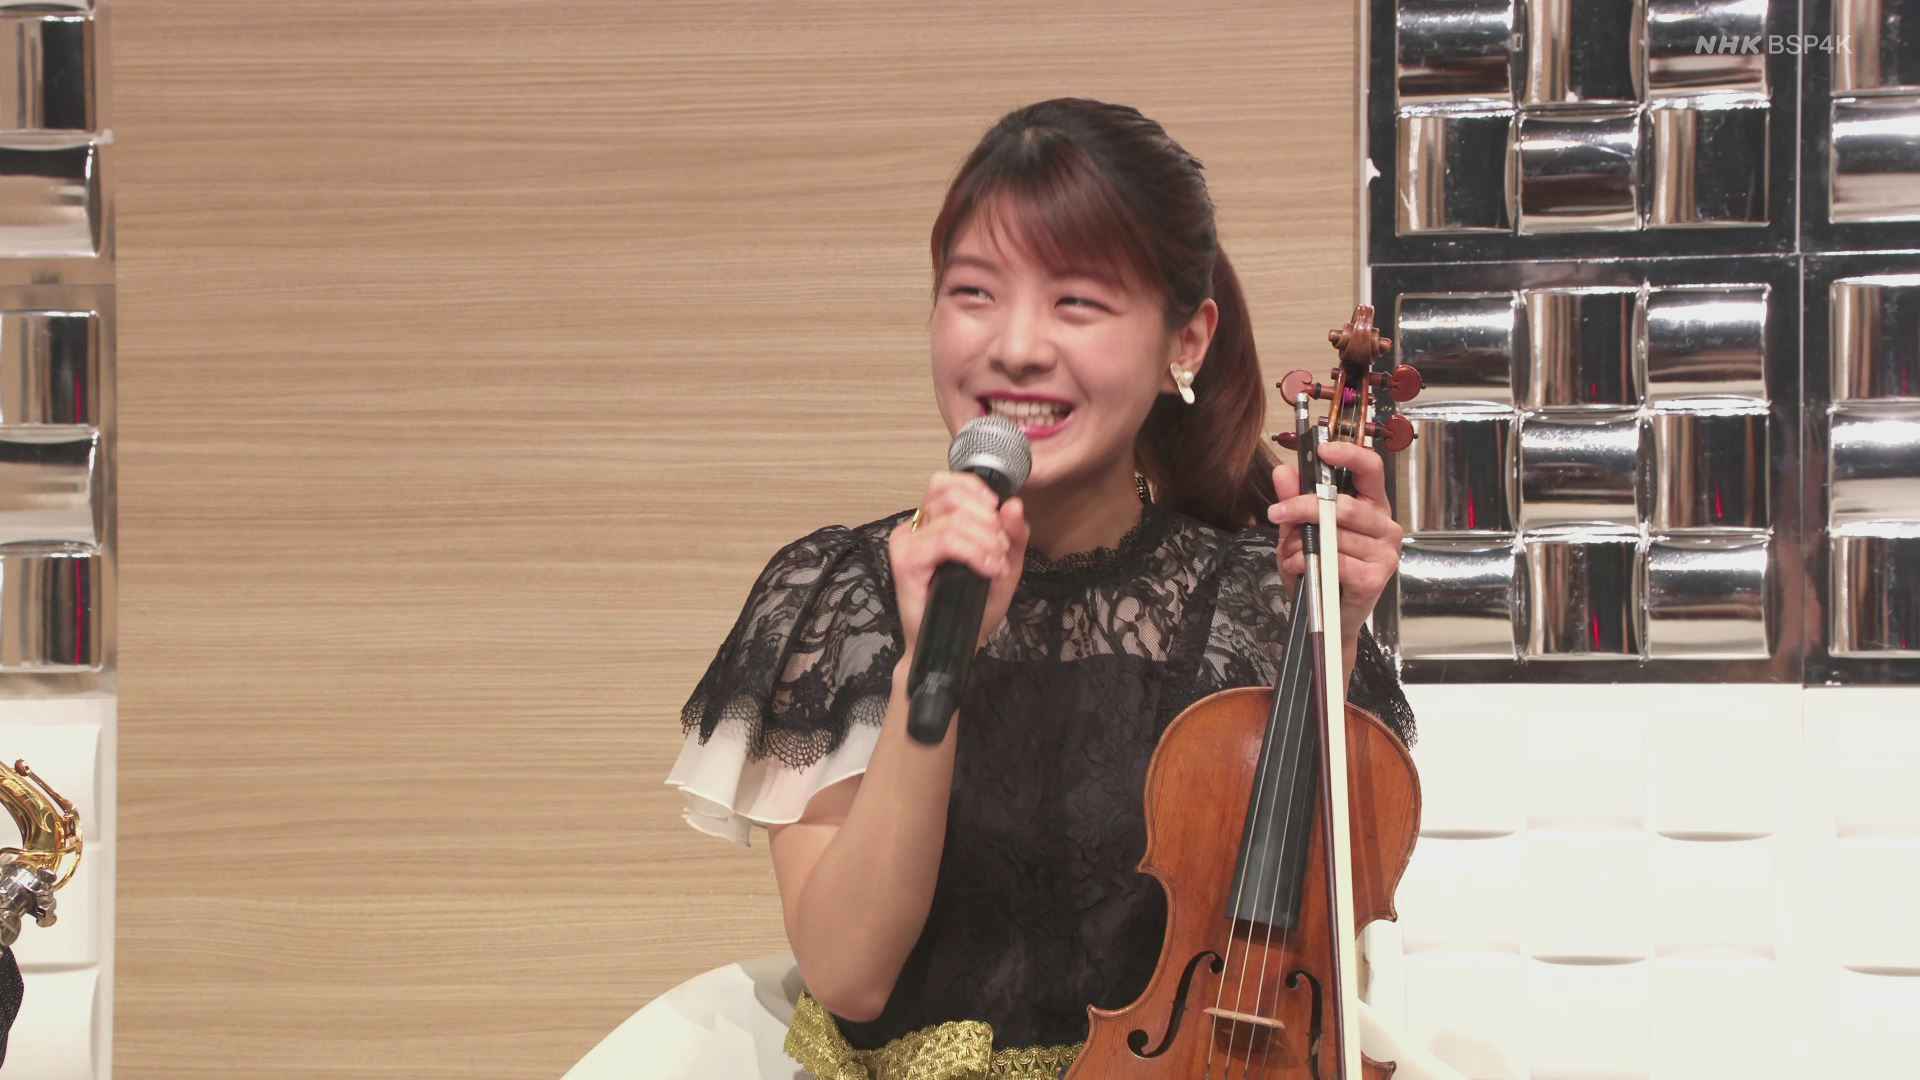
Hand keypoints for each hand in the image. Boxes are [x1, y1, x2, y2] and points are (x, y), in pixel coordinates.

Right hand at [889, 472, 1029, 655]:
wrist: (954, 644)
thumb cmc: (973, 607)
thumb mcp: (1003, 565)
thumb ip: (1012, 535)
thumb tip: (1013, 504)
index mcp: (932, 521)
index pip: (947, 482)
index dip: (976, 490)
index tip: (996, 514)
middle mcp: (915, 527)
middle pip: (954, 497)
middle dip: (988, 521)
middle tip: (999, 550)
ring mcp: (907, 542)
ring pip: (954, 520)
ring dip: (986, 541)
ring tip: (995, 565)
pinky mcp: (905, 561)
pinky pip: (946, 541)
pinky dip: (975, 553)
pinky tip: (987, 569)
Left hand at [1267, 440, 1403, 644]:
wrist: (1329, 617)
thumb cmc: (1320, 570)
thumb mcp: (1300, 531)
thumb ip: (1294, 501)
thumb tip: (1282, 471)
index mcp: (1372, 506)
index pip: (1371, 469)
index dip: (1350, 454)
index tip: (1323, 450)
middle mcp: (1385, 525)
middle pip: (1344, 505)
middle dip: (1304, 507)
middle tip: (1276, 513)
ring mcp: (1384, 552)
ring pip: (1335, 535)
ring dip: (1301, 544)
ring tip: (1289, 553)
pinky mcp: (1376, 578)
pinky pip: (1336, 561)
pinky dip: (1309, 564)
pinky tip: (1299, 569)